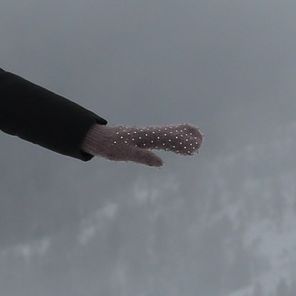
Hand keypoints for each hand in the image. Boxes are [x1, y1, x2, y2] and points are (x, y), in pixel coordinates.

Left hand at [82, 123, 201, 166]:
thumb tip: (161, 162)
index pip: (168, 137)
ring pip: (164, 136)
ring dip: (178, 139)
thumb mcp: (124, 153)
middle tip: (200, 139)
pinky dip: (168, 140)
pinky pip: (157, 138)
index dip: (182, 140)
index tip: (194, 144)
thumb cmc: (108, 146)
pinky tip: (171, 144)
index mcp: (145, 136)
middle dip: (184, 137)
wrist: (95, 138)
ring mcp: (143, 135)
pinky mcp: (139, 139)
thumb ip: (143, 156)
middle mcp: (146, 134)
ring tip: (192, 143)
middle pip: (169, 134)